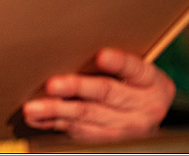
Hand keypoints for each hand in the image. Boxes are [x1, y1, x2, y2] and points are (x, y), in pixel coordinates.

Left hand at [22, 47, 175, 142]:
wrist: (150, 117)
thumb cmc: (135, 84)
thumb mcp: (138, 72)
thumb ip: (116, 62)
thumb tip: (72, 46)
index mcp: (154, 84)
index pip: (136, 69)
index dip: (119, 63)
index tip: (102, 56)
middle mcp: (144, 108)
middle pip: (106, 93)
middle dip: (76, 88)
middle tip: (52, 84)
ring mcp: (128, 129)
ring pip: (89, 117)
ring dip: (58, 111)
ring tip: (34, 107)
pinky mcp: (110, 142)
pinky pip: (81, 133)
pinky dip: (56, 124)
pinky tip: (38, 118)